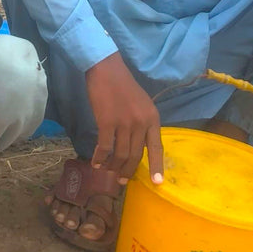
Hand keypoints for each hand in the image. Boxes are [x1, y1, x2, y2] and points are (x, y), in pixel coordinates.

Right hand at [86, 52, 163, 184]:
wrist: (106, 69)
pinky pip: (105, 146)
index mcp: (153, 118)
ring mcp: (124, 123)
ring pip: (120, 153)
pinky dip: (100, 157)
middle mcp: (141, 123)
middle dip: (128, 170)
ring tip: (107, 171)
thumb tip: (137, 143)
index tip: (156, 183)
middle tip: (121, 180)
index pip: (156, 147)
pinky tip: (95, 162)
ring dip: (113, 166)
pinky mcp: (107, 122)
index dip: (157, 166)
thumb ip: (142, 122)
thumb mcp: (141, 103)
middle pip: (136, 154)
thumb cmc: (122, 84)